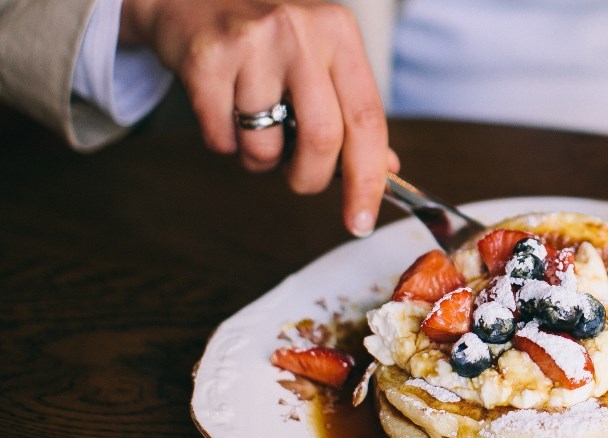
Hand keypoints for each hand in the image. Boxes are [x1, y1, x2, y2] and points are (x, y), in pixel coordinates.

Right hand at [119, 0, 400, 236]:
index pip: (368, 121)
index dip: (368, 180)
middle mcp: (301, 32)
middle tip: (299, 179)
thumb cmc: (265, 38)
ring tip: (254, 128)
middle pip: (322, 140)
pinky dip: (224, 142)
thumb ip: (352, 111)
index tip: (361, 220)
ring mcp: (252, 43)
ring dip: (260, 160)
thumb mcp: (319, 58)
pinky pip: (222, 138)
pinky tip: (223, 109)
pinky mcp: (206, 59)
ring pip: (266, 146)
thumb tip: (387, 170)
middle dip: (310, 178)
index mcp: (339, 34)